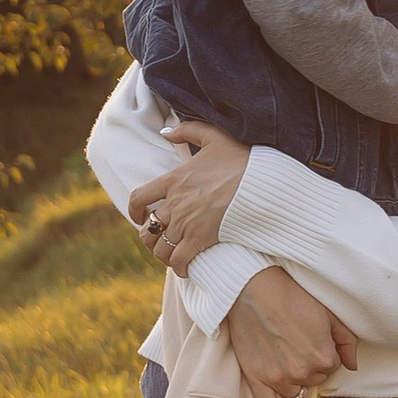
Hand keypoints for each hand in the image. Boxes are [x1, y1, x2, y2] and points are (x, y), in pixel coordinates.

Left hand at [127, 120, 249, 272]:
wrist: (262, 184)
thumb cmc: (242, 159)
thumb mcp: (215, 136)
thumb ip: (187, 130)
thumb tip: (165, 132)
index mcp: (173, 179)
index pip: (139, 197)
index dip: (134, 210)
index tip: (140, 217)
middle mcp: (175, 203)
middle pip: (149, 228)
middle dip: (150, 236)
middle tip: (158, 239)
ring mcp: (186, 222)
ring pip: (161, 247)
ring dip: (163, 253)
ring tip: (171, 255)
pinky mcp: (200, 239)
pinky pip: (178, 260)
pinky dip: (179, 267)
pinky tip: (185, 268)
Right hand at [227, 269, 360, 397]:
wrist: (252, 288)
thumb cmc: (291, 296)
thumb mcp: (328, 313)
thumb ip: (346, 342)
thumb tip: (353, 366)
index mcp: (324, 357)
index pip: (333, 367)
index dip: (325, 353)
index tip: (313, 339)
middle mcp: (303, 372)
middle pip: (316, 381)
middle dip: (312, 368)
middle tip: (298, 346)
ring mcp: (279, 378)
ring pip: (298, 394)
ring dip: (298, 383)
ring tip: (290, 363)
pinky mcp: (257, 379)